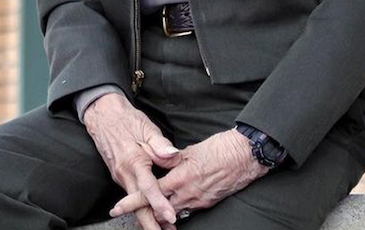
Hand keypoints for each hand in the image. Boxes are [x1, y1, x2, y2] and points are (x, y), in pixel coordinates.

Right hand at [83, 93, 180, 229]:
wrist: (103, 115)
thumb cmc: (126, 119)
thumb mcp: (146, 127)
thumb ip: (160, 144)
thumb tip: (173, 155)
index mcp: (133, 160)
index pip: (149, 187)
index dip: (160, 203)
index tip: (171, 216)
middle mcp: (124, 173)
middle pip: (138, 205)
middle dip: (151, 223)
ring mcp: (120, 176)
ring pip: (134, 202)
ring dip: (147, 217)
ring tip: (163, 228)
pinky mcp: (120, 176)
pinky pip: (131, 194)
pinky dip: (141, 206)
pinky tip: (151, 212)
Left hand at [109, 128, 268, 221]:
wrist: (246, 155)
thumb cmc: (221, 147)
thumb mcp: (192, 149)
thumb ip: (171, 157)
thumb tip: (156, 158)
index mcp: (181, 177)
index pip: (151, 192)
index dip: (133, 201)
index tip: (118, 207)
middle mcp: (189, 193)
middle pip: (160, 210)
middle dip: (145, 214)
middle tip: (132, 217)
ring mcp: (199, 200)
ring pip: (174, 212)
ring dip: (162, 214)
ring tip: (151, 214)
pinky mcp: (208, 202)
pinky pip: (188, 209)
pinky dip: (178, 209)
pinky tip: (174, 205)